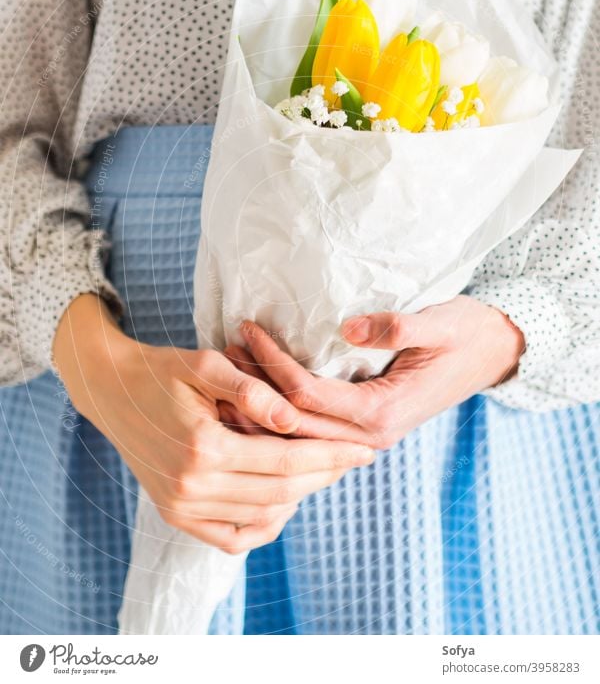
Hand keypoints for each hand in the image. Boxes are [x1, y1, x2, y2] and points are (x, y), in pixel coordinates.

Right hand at [53, 295, 374, 552]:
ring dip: (300, 497)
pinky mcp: (175, 515)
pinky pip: (231, 537)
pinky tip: (285, 499)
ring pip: (262, 516)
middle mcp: (192, 486)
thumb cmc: (162, 370)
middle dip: (325, 476)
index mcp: (203, 447)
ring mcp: (181, 507)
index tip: (364, 449)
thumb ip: (252, 391)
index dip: (331, 455)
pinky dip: (265, 523)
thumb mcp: (206, 364)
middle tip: (354, 458)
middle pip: (280, 492)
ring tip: (325, 471)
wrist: (111, 391)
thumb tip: (295, 419)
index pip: (287, 460)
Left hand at [227, 296, 524, 449]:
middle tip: (220, 354)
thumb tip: (350, 327)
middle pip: (294, 422)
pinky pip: (312, 429)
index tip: (246, 329)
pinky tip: (256, 393)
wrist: (492, 353)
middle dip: (255, 390)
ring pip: (299, 433)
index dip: (273, 364)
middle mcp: (371, 433)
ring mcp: (367, 434)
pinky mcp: (364, 425)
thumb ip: (398, 327)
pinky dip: (281, 414)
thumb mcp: (439, 324)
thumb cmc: (466, 334)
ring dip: (262, 407)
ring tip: (226, 373)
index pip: (308, 395)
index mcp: (383, 413)